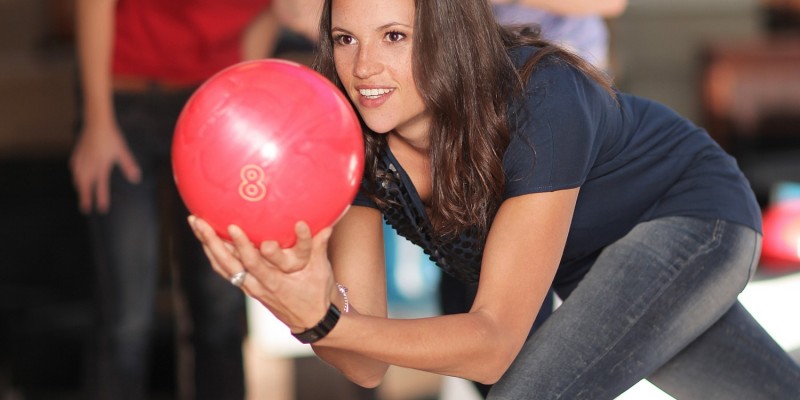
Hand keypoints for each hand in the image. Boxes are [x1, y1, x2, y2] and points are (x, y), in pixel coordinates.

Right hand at [69, 123, 140, 213]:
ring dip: (80, 188)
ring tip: (82, 195)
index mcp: (101, 166)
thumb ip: (129, 166)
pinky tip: (77, 177)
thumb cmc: (112, 137)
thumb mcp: (123, 152)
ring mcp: (82, 159)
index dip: (102, 198)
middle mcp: (89, 165)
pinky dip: (76, 175)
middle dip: (85, 197)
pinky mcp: (77, 153)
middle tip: (85, 209)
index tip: (102, 209)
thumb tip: (136, 179)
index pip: (101, 186)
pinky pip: (75, 168)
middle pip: (86, 185)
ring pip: (78, 178)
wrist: (97, 122)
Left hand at [189, 216, 336, 331]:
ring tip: (195, 222)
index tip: (231, 226)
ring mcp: (250, 287)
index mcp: (275, 282)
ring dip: (207, 245)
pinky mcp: (247, 286)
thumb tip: (326, 225)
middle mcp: (257, 285)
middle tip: (199, 220)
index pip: (253, 263)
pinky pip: (225, 270)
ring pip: (222, 266)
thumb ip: (319, 247)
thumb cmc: (318, 293)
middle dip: (211, 241)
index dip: (241, 246)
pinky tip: (205, 240)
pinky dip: (213, 255)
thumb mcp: (322, 271)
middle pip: (227, 264)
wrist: (311, 321)